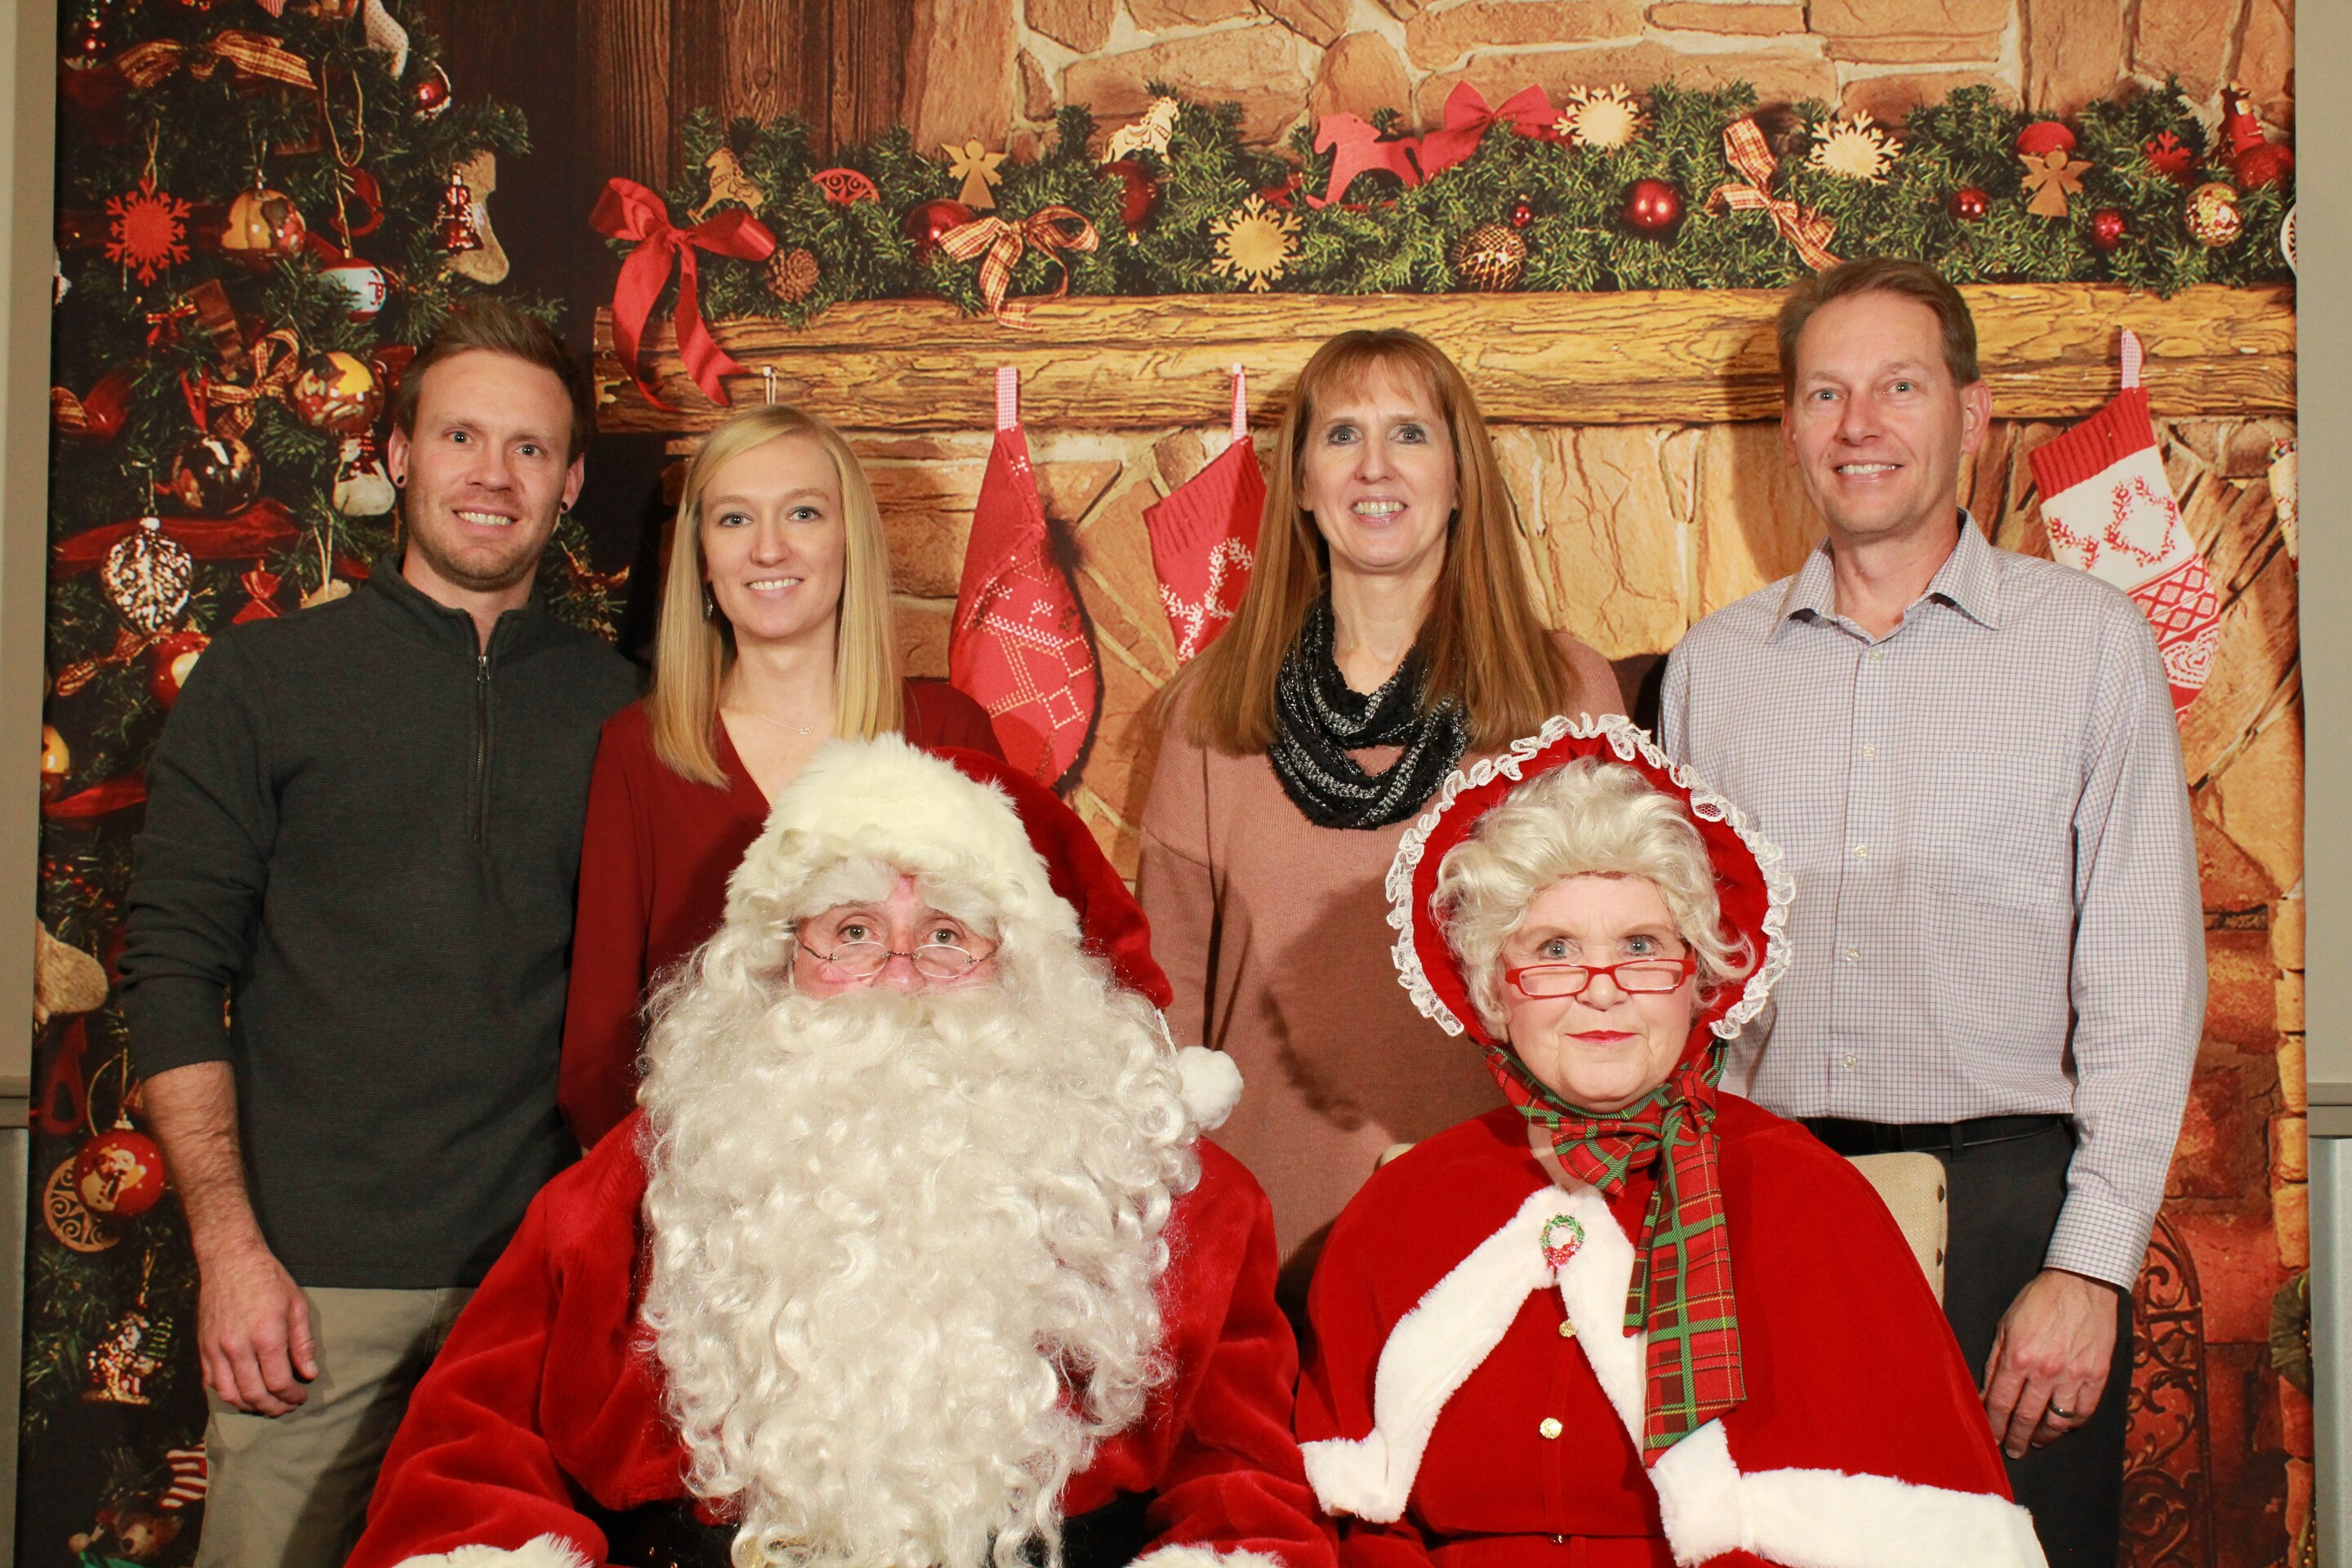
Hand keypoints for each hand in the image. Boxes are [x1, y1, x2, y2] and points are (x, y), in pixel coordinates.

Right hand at [196, 1240, 317, 1415]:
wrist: (230, 1260)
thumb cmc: (268, 1279)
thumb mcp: (296, 1305)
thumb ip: (302, 1342)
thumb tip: (308, 1373)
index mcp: (266, 1335)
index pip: (279, 1382)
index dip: (292, 1396)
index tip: (301, 1396)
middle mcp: (238, 1346)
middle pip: (254, 1394)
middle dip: (273, 1407)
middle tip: (286, 1407)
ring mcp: (216, 1348)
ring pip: (230, 1394)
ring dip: (249, 1406)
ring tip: (266, 1404)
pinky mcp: (203, 1347)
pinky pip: (212, 1382)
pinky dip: (228, 1393)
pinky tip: (243, 1391)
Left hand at [1981, 1268, 2119, 1458]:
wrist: (2082, 1283)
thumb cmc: (2039, 1301)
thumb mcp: (2006, 1326)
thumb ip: (1996, 1361)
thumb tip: (1985, 1393)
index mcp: (2019, 1357)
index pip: (2000, 1403)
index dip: (1994, 1425)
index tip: (1991, 1437)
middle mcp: (2046, 1371)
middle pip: (2027, 1418)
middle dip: (2017, 1439)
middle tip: (2013, 1450)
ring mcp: (2075, 1375)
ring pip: (2057, 1421)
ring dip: (2044, 1437)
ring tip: (2036, 1442)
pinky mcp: (2098, 1375)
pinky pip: (2084, 1411)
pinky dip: (2072, 1424)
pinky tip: (2063, 1427)